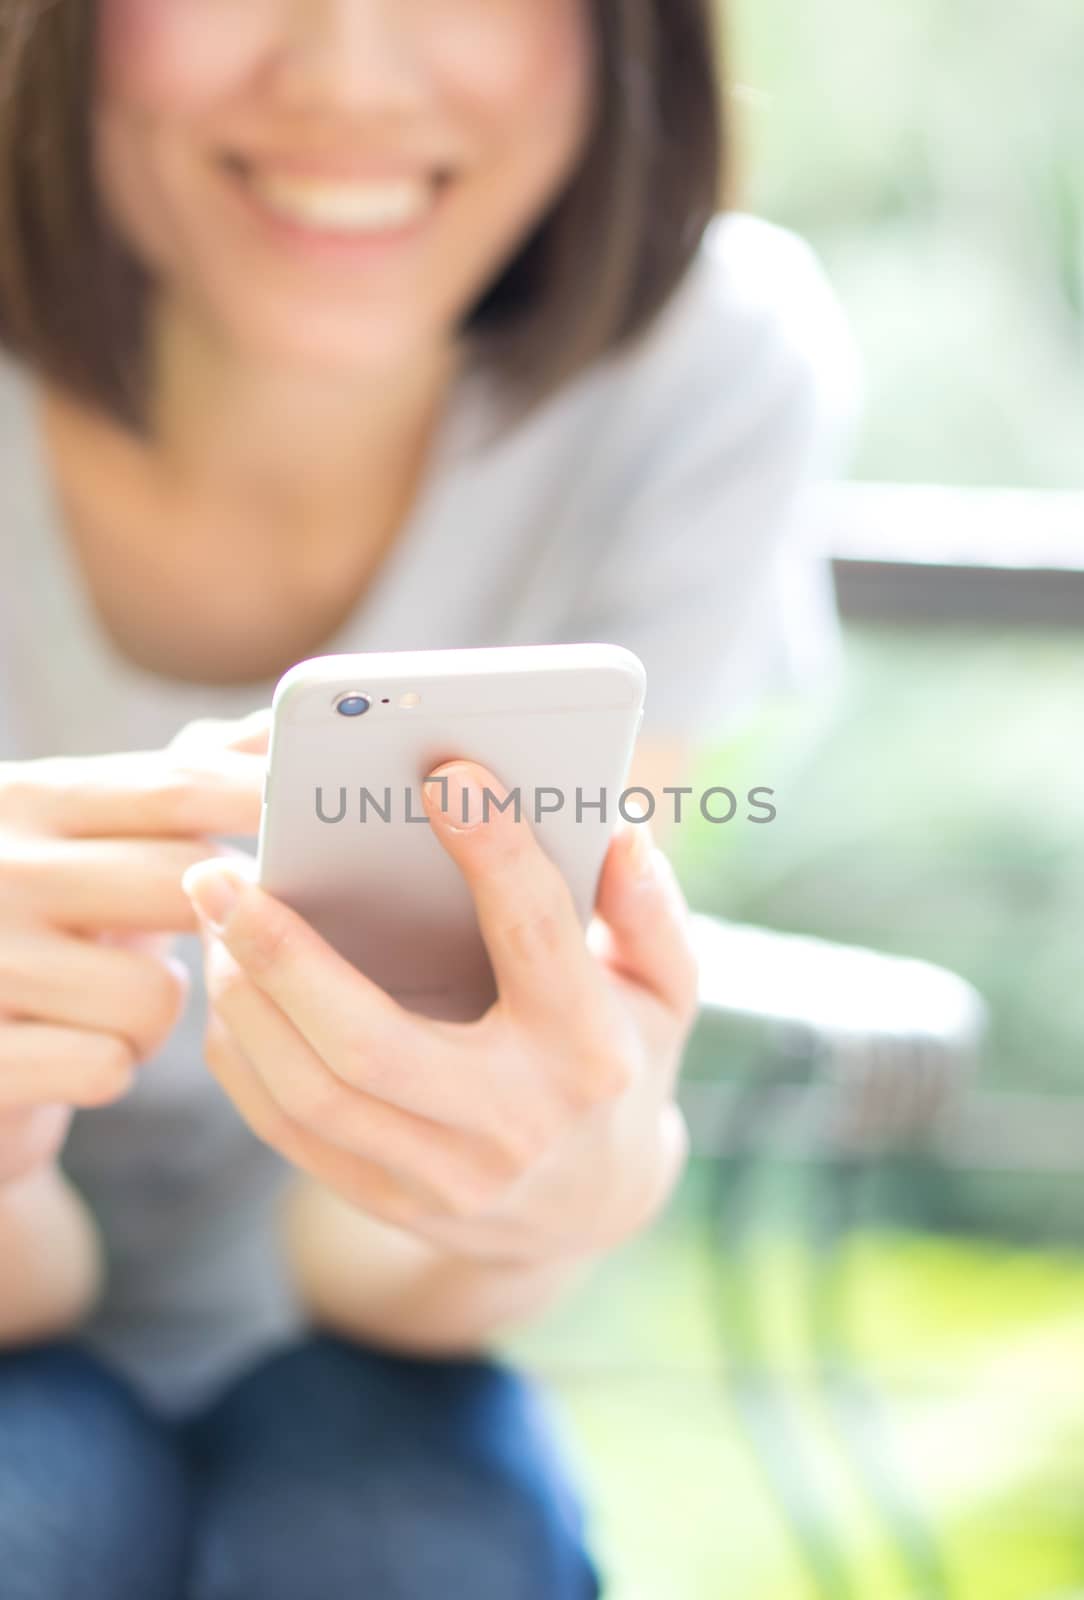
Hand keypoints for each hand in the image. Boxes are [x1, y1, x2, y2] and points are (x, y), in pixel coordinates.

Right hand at [0, 717, 265, 1187]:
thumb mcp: (93, 842)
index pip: (177, 785)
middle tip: (216, 942)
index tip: (328, 815)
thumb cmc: (48, 929)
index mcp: (29, 799)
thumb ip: (177, 780)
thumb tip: (275, 722)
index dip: (263, 800)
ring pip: (154, 991)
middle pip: (181, 884)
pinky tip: (75, 1050)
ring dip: (156, 1013)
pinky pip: (107, 1064)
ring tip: (114, 1005)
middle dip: (226, 921)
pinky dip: (109, 1064)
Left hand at [183, 761, 699, 1267]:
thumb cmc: (622, 1061)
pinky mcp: (387, 1199)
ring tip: (210, 920)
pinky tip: (227, 990)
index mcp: (588, 1051)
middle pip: (369, 1043)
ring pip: (312, 1093)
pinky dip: (243, 1057)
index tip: (443, 770)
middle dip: (282, 953)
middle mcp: (512, 1124)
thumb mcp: (665, 989)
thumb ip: (649, 910)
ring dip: (245, 1002)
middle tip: (220, 874)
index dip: (494, 849)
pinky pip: (289, 1132)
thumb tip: (620, 830)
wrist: (593, 1206)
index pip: (534, 938)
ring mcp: (442, 1177)